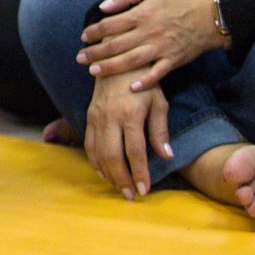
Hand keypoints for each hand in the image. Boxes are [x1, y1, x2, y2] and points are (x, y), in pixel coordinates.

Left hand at [77, 0, 222, 91]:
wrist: (208, 18)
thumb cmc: (177, 1)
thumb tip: (104, 6)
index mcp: (142, 14)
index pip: (111, 24)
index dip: (94, 31)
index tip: (83, 37)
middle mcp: (149, 32)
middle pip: (116, 45)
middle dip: (95, 53)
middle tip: (80, 58)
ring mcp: (161, 48)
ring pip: (131, 61)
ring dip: (110, 67)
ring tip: (93, 72)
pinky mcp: (173, 60)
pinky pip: (157, 73)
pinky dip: (145, 82)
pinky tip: (131, 88)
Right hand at [84, 73, 171, 198]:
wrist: (116, 59)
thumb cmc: (142, 80)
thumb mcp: (158, 101)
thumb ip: (160, 130)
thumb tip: (166, 156)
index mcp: (130, 114)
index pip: (134, 151)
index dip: (139, 173)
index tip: (145, 189)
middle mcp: (110, 117)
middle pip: (112, 156)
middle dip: (122, 179)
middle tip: (131, 195)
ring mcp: (96, 117)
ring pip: (98, 153)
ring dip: (108, 174)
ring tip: (119, 187)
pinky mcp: (89, 116)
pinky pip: (88, 144)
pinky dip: (95, 161)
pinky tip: (103, 172)